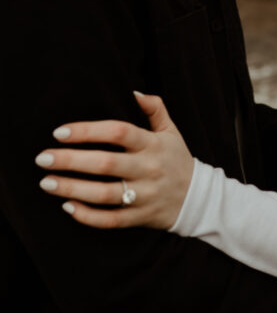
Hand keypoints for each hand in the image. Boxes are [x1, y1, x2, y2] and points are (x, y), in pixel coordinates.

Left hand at [35, 92, 193, 228]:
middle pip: (105, 164)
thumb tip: (134, 92)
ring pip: (103, 194)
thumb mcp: (171, 131)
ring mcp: (144, 195)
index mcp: (152, 144)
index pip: (118, 132)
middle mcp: (148, 169)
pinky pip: (110, 220)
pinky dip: (87, 215)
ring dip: (71, 189)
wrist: (198, 198)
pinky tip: (67, 207)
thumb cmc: (176, 159)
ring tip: (46, 182)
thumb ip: (155, 108)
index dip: (88, 131)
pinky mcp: (139, 217)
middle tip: (42, 158)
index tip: (60, 132)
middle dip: (70, 160)